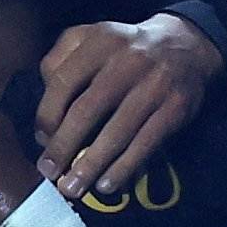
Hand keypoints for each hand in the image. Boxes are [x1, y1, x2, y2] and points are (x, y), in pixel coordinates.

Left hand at [36, 12, 222, 195]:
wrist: (185, 46)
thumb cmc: (124, 50)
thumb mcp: (91, 38)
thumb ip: (61, 57)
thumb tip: (43, 95)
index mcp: (100, 42)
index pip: (64, 81)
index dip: (47, 115)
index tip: (41, 140)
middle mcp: (128, 61)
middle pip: (87, 109)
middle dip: (63, 146)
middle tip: (49, 172)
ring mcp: (154, 85)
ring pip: (117, 132)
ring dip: (91, 165)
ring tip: (72, 188)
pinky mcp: (175, 108)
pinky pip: (145, 143)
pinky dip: (124, 168)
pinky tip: (106, 185)